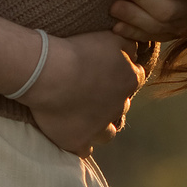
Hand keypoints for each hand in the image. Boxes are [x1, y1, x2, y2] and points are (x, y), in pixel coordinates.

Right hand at [22, 30, 143, 155]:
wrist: (50, 73)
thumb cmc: (79, 50)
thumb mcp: (112, 36)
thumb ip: (129, 44)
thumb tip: (136, 49)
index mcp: (129, 80)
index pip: (135, 78)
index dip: (121, 75)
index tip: (107, 71)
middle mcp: (119, 107)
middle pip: (121, 106)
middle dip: (111, 100)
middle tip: (91, 91)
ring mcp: (99, 128)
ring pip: (108, 132)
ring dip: (101, 125)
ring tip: (85, 116)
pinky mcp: (79, 142)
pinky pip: (85, 149)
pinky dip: (80, 142)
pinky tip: (72, 133)